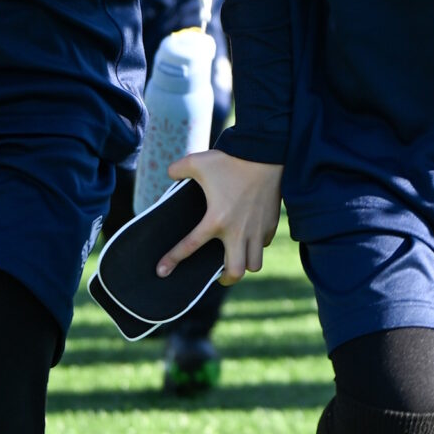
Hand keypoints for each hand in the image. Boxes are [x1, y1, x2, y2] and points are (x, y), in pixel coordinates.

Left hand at [163, 148, 282, 286]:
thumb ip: (178, 169)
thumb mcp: (198, 161)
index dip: (172, 260)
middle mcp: (237, 231)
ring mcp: (257, 230)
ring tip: (237, 258)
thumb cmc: (231, 159)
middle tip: (219, 276)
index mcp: (215, 219)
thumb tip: (170, 173)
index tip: (162, 272)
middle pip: (235, 272)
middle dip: (226, 279)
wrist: (266, 154)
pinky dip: (256, 245)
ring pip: (254, 264)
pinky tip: (250, 237)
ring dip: (245, 264)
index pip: (190, 246)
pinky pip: (263, 244)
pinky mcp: (271, 224)